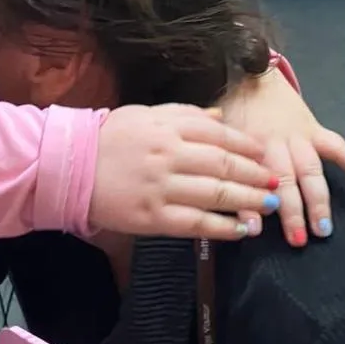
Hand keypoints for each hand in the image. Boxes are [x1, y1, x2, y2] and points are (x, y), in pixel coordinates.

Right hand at [89, 104, 281, 240]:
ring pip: (216, 194)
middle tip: (276, 182)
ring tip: (271, 205)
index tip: (265, 154)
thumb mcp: (143, 114)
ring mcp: (161, 187)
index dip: (247, 145)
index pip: (218, 134)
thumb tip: (220, 117)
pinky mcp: (153, 217)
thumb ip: (183, 114)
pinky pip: (197, 224)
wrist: (68, 168)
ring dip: (249, 200)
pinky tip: (242, 229)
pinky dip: (224, 228)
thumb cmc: (108, 139)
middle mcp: (168, 154)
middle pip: (223, 164)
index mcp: (166, 126)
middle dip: (255, 174)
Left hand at [221, 67, 344, 245]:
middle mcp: (276, 143)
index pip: (250, 178)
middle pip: (285, 179)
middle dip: (292, 211)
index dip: (251, 204)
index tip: (254, 230)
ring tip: (324, 228)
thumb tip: (221, 197)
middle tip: (297, 240)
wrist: (250, 74)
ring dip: (318, 200)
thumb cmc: (232, 111)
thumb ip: (222, 165)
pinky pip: (338, 147)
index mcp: (248, 145)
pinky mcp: (316, 130)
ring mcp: (299, 137)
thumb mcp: (218, 135)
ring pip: (312, 170)